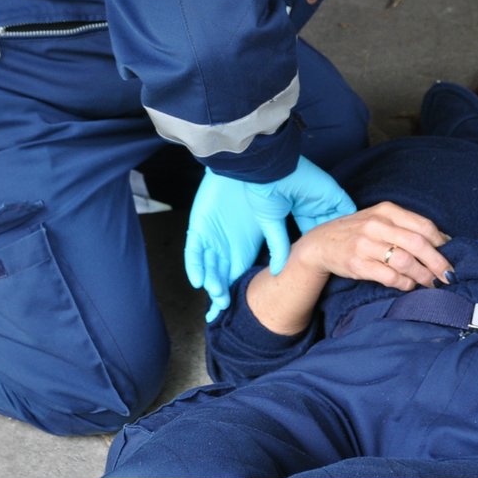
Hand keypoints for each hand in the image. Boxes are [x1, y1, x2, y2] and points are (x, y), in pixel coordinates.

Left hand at [183, 171, 264, 321]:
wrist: (247, 163)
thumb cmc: (263, 187)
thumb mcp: (273, 221)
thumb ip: (278, 245)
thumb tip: (283, 270)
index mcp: (243, 247)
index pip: (239, 277)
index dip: (237, 295)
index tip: (239, 314)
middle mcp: (226, 246)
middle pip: (221, 278)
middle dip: (221, 297)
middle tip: (223, 313)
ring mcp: (211, 238)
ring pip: (207, 269)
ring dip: (212, 283)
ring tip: (217, 296)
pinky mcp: (199, 227)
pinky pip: (193, 251)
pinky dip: (195, 266)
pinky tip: (199, 280)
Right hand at [242, 202, 452, 336]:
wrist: (320, 243)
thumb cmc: (358, 232)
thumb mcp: (380, 220)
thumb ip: (407, 227)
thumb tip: (443, 243)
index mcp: (387, 210)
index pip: (424, 225)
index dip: (443, 243)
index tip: (453, 256)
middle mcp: (377, 224)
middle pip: (419, 244)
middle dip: (439, 263)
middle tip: (449, 277)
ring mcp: (366, 244)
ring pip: (405, 261)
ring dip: (423, 276)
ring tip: (431, 283)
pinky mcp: (358, 263)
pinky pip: (389, 276)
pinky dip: (404, 283)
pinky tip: (408, 286)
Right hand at [243, 155, 355, 274]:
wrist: (273, 171)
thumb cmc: (265, 195)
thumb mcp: (271, 223)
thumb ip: (278, 246)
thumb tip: (277, 271)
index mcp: (298, 211)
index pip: (312, 231)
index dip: (319, 244)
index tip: (324, 258)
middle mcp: (313, 206)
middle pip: (329, 226)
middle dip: (336, 240)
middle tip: (345, 256)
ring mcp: (325, 199)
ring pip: (341, 219)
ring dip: (348, 232)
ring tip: (356, 250)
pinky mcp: (334, 194)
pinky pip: (348, 209)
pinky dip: (355, 221)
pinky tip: (360, 235)